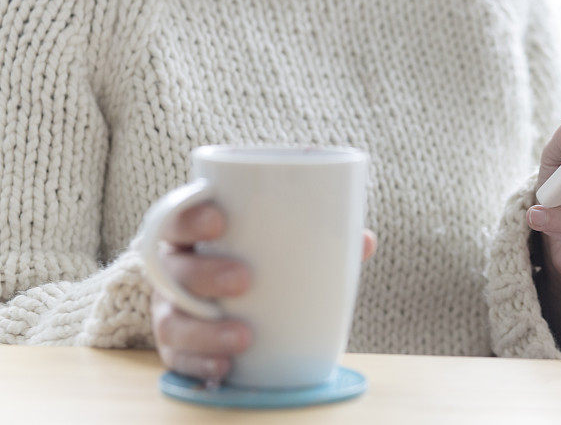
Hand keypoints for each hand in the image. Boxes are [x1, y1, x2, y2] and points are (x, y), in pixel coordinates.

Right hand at [151, 202, 377, 380]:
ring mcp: (171, 310)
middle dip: (205, 274)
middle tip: (245, 280)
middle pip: (174, 270)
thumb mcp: (279, 239)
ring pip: (171, 320)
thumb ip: (317, 233)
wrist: (227, 298)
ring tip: (244, 337)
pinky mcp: (177, 347)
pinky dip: (200, 365)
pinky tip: (225, 368)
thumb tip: (364, 240)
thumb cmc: (255, 257)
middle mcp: (174, 271)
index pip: (179, 217)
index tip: (220, 220)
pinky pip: (178, 360)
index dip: (191, 217)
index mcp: (192, 235)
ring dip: (205, 331)